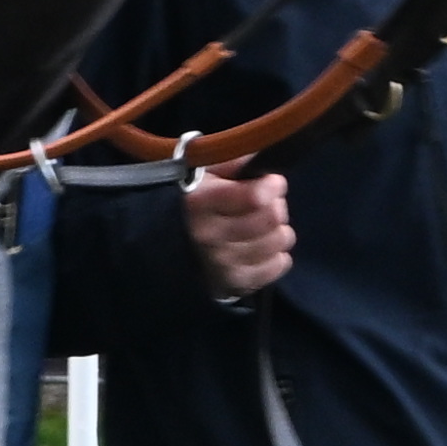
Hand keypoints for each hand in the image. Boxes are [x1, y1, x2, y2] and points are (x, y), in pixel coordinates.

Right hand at [186, 163, 294, 297]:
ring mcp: (223, 264)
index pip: (254, 196)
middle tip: (267, 204)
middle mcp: (209, 236)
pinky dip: (276, 254)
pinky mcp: (236, 284)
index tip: (272, 182)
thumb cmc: (193, 203)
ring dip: (278, 230)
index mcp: (199, 204)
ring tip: (264, 226)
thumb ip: (233, 163)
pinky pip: (279, 265)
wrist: (167, 249)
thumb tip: (262, 160)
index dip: (272, 185)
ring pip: (279, 241)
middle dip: (276, 206)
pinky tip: (262, 247)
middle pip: (271, 218)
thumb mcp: (203, 173)